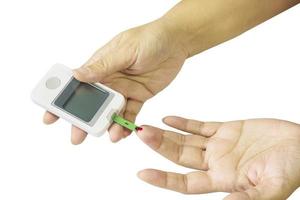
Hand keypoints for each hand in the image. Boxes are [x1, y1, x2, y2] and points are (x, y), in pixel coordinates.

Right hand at [43, 20, 186, 143]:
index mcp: (100, 66)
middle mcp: (109, 80)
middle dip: (82, 121)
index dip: (62, 100)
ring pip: (110, 112)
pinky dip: (126, 125)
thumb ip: (103, 66)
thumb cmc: (149, 39)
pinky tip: (123, 133)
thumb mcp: (124, 51)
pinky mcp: (138, 96)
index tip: (50, 116)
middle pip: (91, 104)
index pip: (76, 85)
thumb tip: (76, 75)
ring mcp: (123, 90)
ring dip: (108, 125)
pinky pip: (130, 114)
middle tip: (77, 136)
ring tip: (110, 136)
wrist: (176, 43)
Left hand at [137, 117, 299, 199]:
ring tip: (147, 127)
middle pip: (180, 156)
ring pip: (186, 139)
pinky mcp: (226, 130)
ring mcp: (219, 145)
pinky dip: (184, 122)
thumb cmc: (292, 167)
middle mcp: (216, 163)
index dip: (164, 179)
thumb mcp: (271, 189)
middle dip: (159, 147)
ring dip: (166, 134)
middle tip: (140, 134)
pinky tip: (168, 119)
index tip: (142, 173)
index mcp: (223, 180)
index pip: (185, 182)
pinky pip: (200, 125)